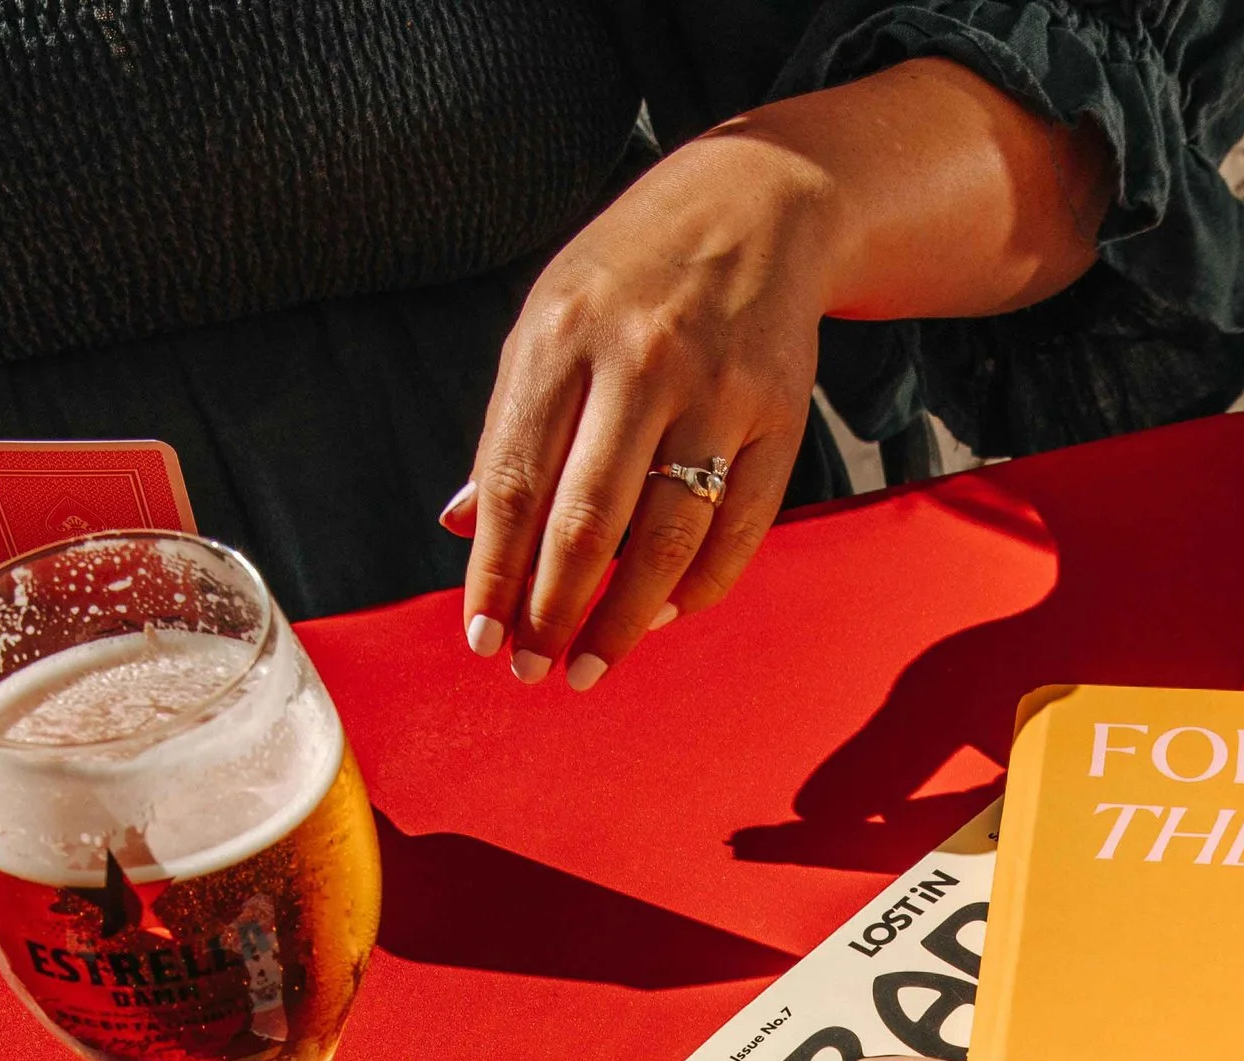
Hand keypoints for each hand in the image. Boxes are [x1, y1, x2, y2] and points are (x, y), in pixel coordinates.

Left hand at [453, 131, 833, 692]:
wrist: (755, 206)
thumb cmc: (631, 275)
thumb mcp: (550, 321)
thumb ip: (510, 423)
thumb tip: (463, 524)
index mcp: (563, 335)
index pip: (517, 482)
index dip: (496, 572)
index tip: (482, 638)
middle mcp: (641, 362)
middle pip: (588, 522)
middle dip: (553, 612)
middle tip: (531, 671)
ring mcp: (718, 392)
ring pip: (666, 540)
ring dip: (623, 621)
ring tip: (590, 666)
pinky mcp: (780, 417)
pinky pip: (739, 531)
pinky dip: (699, 588)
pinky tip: (663, 616)